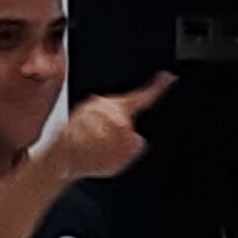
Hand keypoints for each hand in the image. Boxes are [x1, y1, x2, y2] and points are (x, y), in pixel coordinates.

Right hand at [51, 73, 173, 181]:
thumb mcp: (91, 106)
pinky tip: (104, 151)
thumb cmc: (74, 132)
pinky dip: (119, 153)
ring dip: (120, 140)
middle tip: (103, 131)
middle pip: (134, 122)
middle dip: (122, 124)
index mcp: (118, 109)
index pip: (145, 95)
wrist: (67, 155)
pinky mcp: (127, 158)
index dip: (159, 86)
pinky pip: (128, 152)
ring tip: (101, 142)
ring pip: (132, 138)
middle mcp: (127, 126)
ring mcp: (128, 144)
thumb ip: (111, 104)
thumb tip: (119, 107)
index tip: (170, 78)